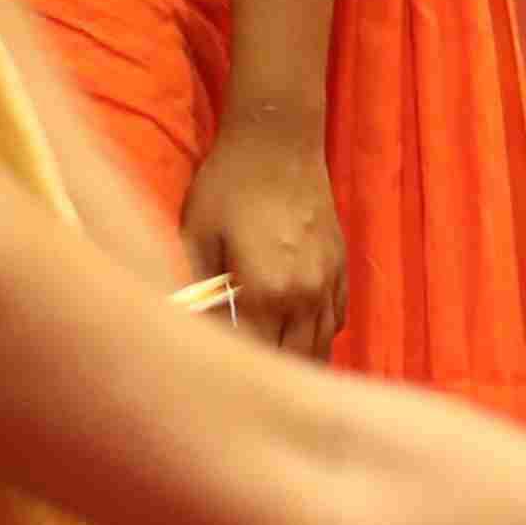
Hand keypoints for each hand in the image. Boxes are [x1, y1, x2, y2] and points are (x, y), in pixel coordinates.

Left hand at [182, 104, 347, 355]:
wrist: (278, 139)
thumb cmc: (229, 183)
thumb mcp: (195, 234)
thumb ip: (194, 290)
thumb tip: (184, 331)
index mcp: (265, 293)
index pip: (251, 358)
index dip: (231, 372)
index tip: (211, 378)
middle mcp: (304, 295)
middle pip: (292, 362)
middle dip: (267, 378)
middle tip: (240, 385)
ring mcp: (329, 282)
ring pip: (320, 347)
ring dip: (297, 364)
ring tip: (269, 375)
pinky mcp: (341, 267)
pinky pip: (336, 320)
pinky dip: (318, 337)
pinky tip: (295, 336)